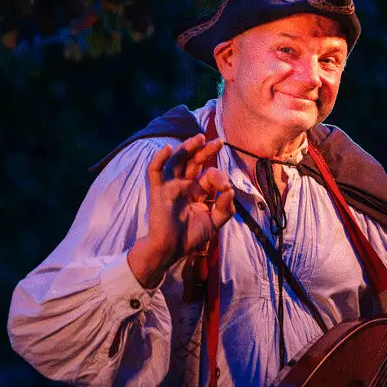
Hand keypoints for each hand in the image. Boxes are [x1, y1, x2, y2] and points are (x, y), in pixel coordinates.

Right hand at [127, 134, 235, 287]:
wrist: (171, 249)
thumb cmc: (191, 236)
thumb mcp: (215, 222)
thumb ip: (225, 207)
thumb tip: (231, 190)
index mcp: (198, 191)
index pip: (210, 175)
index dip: (219, 177)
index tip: (226, 188)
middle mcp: (185, 185)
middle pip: (194, 161)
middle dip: (206, 150)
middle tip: (218, 142)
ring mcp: (171, 185)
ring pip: (177, 160)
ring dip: (187, 147)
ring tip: (198, 138)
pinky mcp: (158, 190)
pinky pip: (155, 171)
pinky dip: (159, 158)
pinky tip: (167, 148)